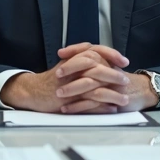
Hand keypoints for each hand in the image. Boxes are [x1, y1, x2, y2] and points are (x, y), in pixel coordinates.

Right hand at [0, 43, 131, 112]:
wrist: (33, 91)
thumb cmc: (53, 79)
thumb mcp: (68, 64)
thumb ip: (83, 59)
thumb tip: (105, 60)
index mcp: (74, 59)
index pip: (95, 50)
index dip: (111, 54)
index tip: (124, 61)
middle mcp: (72, 69)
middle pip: (97, 67)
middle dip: (114, 74)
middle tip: (126, 80)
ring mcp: (70, 85)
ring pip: (94, 87)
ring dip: (111, 93)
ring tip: (123, 99)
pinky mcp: (67, 100)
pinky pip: (87, 103)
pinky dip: (101, 106)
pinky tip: (111, 109)